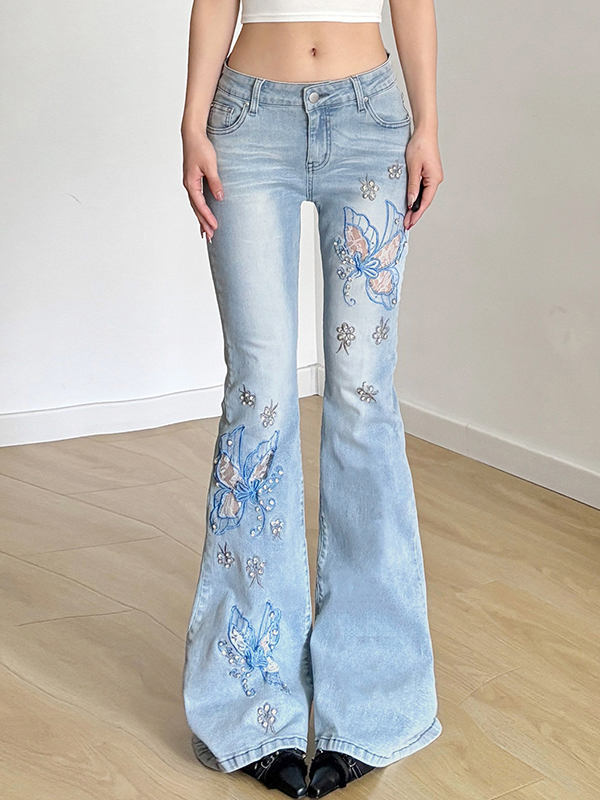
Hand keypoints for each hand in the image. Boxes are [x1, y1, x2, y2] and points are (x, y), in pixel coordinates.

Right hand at [182, 126, 223, 240]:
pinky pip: (197, 199)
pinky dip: (200, 210)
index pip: (200, 205)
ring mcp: (190, 184)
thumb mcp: (210, 165)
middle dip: (203, 224)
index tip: (215, 226)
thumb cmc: (201, 147)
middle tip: (210, 237)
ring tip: (206, 233)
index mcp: (191, 183)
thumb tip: (220, 197)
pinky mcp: (193, 181)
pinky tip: (203, 216)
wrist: (192, 134)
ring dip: (201, 219)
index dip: (208, 217)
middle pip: (196, 209)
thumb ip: (215, 182)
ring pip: (196, 206)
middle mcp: (189, 185)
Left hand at [404, 126, 443, 229]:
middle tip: (405, 225)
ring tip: (406, 218)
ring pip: (423, 196)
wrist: (424, 131)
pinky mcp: (428, 174)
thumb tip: (411, 202)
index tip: (409, 224)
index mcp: (434, 179)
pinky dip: (416, 198)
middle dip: (415, 214)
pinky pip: (422, 189)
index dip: (416, 214)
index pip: (424, 202)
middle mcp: (436, 180)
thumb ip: (413, 186)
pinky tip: (410, 204)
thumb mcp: (413, 167)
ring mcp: (433, 177)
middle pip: (425, 201)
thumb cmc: (420, 145)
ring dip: (415, 207)